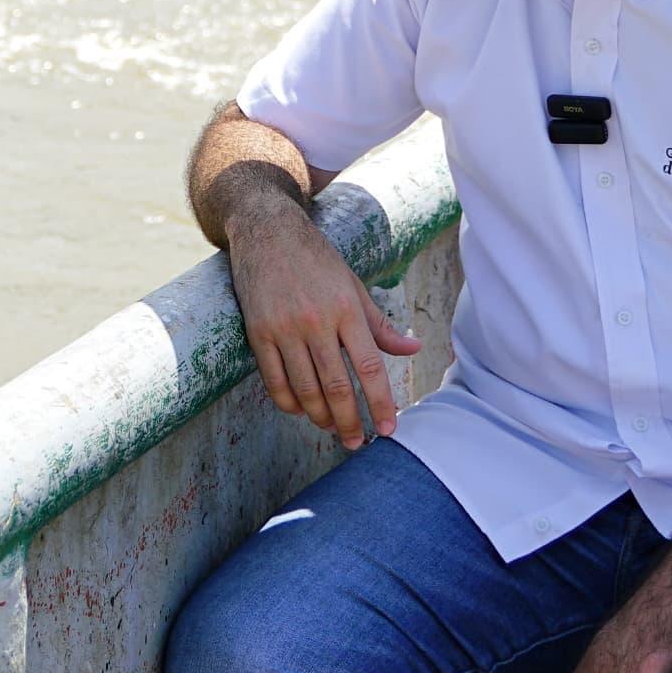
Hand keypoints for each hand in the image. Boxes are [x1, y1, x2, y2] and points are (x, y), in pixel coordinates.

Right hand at [219, 198, 418, 448]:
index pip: (369, 368)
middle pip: (337, 387)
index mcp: (346, 309)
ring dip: (320, 417)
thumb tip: (413, 350)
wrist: (267, 230)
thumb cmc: (316, 259)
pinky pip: (274, 381)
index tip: (389, 428)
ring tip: (332, 429)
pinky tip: (301, 411)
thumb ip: (380, 325)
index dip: (381, 403)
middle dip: (350, 422)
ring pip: (305, 389)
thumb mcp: (354, 285)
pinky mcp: (258, 332)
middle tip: (358, 442)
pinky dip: (289, 403)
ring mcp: (284, 328)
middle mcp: (316, 321)